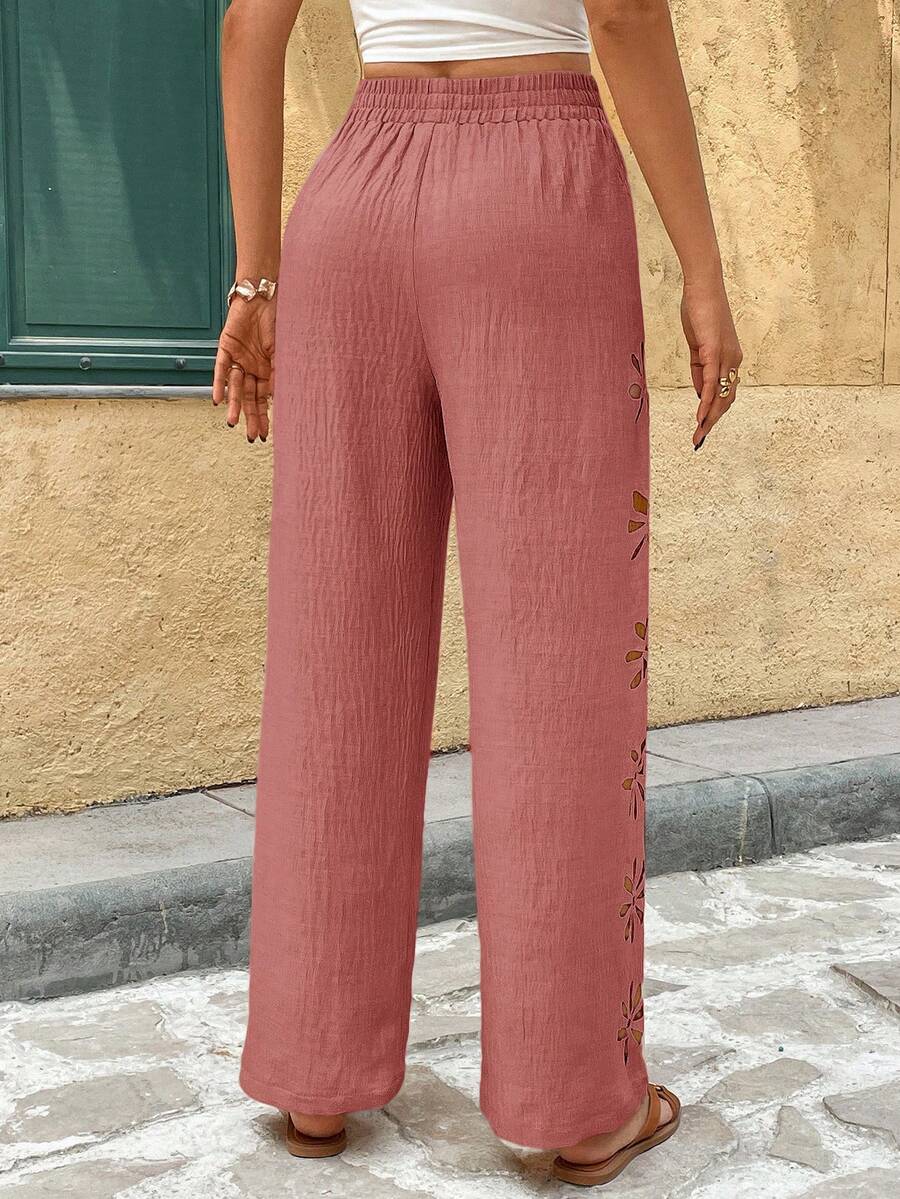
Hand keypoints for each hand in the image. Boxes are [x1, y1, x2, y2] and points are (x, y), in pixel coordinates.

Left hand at [212, 297, 275, 441]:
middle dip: (251, 418)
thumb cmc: (278, 321)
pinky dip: (219, 384)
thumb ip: (280, 373)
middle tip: (252, 437)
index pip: (264, 400)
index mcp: (267, 371)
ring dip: (233, 405)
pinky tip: (217, 400)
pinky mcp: (226, 348)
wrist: (263, 297)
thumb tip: (281, 397)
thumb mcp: (283, 351)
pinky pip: (221, 369)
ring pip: (235, 387)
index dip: (265, 417)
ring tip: (232, 423)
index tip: (266, 435)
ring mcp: (239, 359)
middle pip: (249, 398)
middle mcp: (252, 368)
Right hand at [680, 276, 741, 449]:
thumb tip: (699, 393)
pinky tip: (700, 416)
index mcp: (729, 358)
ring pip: (720, 396)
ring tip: (699, 435)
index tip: (703, 427)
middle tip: (700, 439)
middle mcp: (733, 360)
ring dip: (710, 418)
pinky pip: (711, 383)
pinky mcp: (714, 352)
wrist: (702, 287)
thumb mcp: (697, 345)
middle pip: (726, 399)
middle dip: (712, 422)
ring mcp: (725, 357)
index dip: (715, 412)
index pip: (725, 392)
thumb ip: (699, 369)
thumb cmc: (699, 310)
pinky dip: (706, 402)